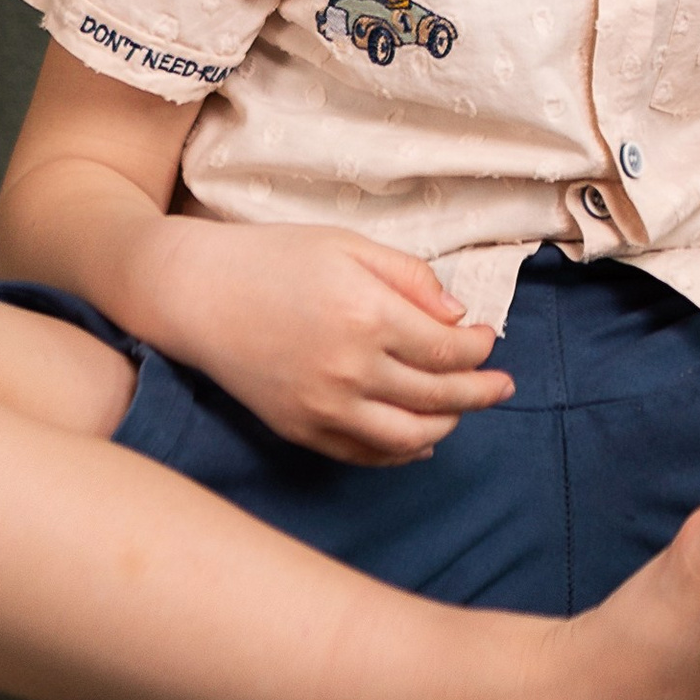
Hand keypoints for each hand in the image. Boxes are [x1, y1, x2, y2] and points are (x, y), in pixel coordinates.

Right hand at [137, 218, 514, 462]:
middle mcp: (350, 370)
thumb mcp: (349, 245)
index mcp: (369, 316)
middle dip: (480, 393)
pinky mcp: (299, 430)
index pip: (448, 350)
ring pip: (406, 437)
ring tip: (464, 411)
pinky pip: (363, 454)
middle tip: (504, 386)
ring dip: (446, 426)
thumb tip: (458, 316)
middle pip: (437, 398)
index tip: (490, 339)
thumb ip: (410, 278)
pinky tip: (418, 441)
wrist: (196, 294)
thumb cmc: (274, 258)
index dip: (479, 350)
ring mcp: (323, 408)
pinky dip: (399, 453)